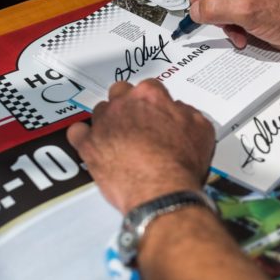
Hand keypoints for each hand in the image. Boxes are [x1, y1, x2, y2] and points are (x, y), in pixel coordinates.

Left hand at [67, 80, 214, 213]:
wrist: (162, 192)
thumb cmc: (182, 163)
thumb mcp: (201, 130)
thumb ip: (187, 112)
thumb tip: (178, 110)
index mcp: (151, 96)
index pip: (149, 87)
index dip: (154, 102)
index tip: (157, 114)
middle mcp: (124, 104)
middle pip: (120, 92)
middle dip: (128, 104)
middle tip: (139, 123)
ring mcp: (103, 123)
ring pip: (100, 110)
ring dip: (109, 120)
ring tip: (119, 138)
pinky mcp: (88, 145)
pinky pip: (77, 132)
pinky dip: (84, 136)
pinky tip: (93, 143)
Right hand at [189, 0, 279, 50]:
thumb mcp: (247, 8)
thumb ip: (216, 7)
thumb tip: (196, 10)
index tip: (195, 9)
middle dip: (220, 13)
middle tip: (222, 25)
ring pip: (228, 7)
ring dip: (229, 25)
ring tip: (239, 35)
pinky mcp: (262, 7)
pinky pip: (239, 16)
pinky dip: (239, 29)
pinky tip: (246, 37)